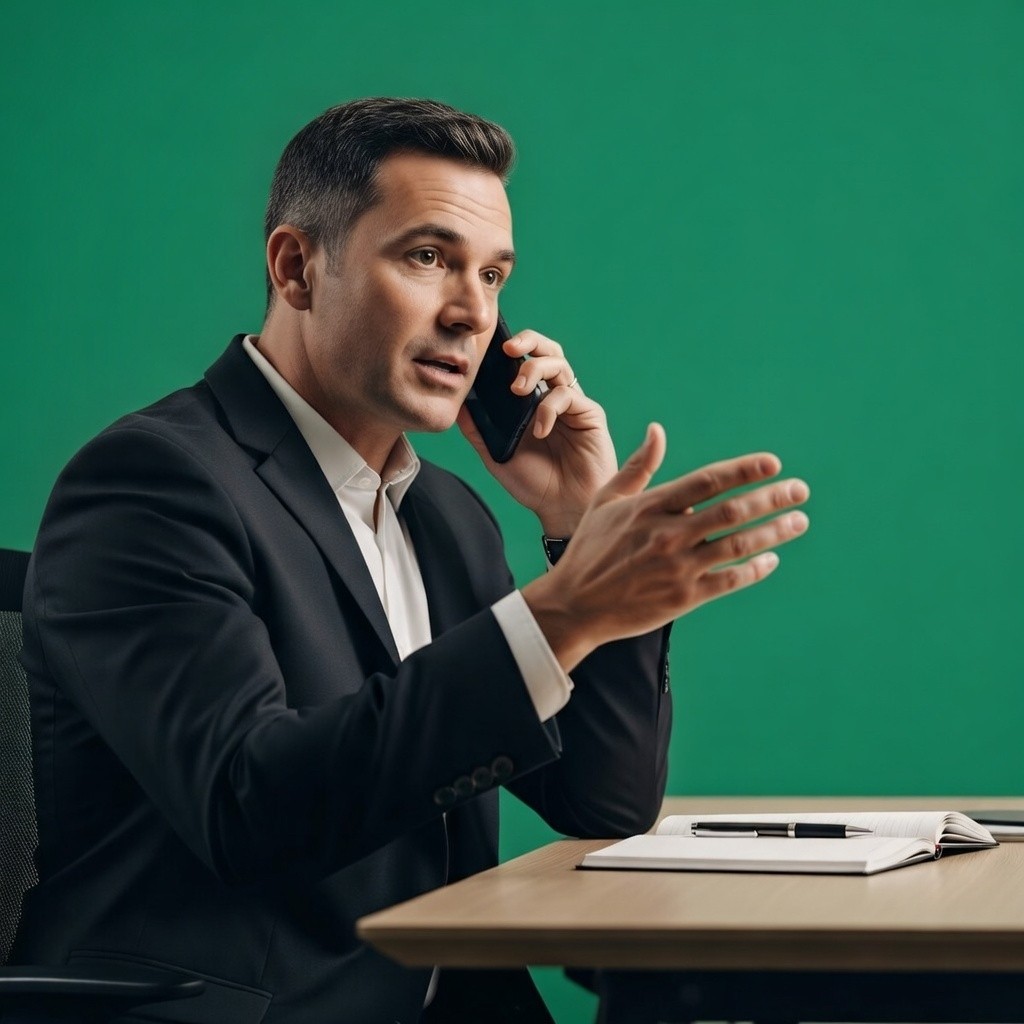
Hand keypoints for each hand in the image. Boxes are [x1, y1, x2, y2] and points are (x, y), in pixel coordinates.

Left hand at [457, 329, 616, 536]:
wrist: (563, 510)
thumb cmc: (534, 485)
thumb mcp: (496, 456)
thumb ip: (478, 430)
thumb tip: (458, 403)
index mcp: (532, 402)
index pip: (524, 363)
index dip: (510, 350)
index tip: (488, 350)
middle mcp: (554, 397)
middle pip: (548, 351)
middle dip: (529, 340)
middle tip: (508, 348)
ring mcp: (573, 404)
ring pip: (558, 364)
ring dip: (534, 369)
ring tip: (516, 390)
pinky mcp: (589, 414)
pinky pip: (568, 395)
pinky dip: (549, 407)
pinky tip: (540, 430)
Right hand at [521, 424, 809, 670]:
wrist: (575, 604)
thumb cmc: (590, 548)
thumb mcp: (606, 501)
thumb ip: (638, 466)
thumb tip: (658, 429)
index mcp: (650, 507)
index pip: (707, 481)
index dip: (743, 470)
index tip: (773, 463)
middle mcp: (667, 535)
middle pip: (732, 511)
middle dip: (772, 498)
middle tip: (800, 490)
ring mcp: (677, 568)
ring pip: (738, 545)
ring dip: (774, 532)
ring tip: (799, 520)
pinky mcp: (683, 599)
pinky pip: (730, 581)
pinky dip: (755, 570)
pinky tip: (772, 559)